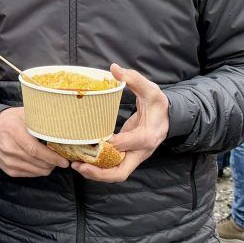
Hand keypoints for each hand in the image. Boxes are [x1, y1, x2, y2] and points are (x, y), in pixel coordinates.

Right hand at [0, 107, 69, 177]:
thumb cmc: (8, 120)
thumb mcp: (22, 113)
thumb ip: (39, 118)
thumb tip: (59, 123)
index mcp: (15, 133)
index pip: (35, 150)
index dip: (51, 157)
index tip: (63, 160)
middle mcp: (10, 149)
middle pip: (36, 162)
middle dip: (52, 164)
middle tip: (61, 160)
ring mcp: (8, 161)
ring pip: (34, 171)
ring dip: (46, 168)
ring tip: (52, 162)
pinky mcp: (7, 169)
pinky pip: (27, 174)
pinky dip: (37, 171)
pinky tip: (41, 165)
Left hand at [73, 64, 167, 183]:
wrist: (167, 118)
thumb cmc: (158, 104)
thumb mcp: (150, 90)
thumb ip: (134, 79)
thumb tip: (114, 68)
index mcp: (149, 135)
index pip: (134, 142)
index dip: (116, 143)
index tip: (98, 140)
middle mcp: (142, 151)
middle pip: (122, 172)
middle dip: (100, 173)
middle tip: (80, 166)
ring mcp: (134, 157)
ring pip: (115, 174)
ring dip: (95, 173)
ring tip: (76, 165)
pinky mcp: (127, 157)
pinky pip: (112, 168)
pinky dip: (97, 168)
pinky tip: (82, 161)